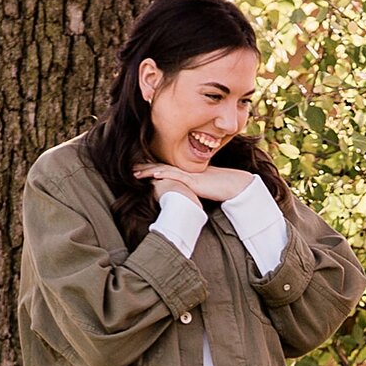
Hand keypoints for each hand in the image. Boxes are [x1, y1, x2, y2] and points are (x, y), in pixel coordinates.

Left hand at [138, 157, 257, 204]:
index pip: (165, 169)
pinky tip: (154, 175)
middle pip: (161, 168)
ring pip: (164, 171)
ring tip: (135, 173)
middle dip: (145, 168)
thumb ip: (192, 190)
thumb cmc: (220, 188)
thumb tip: (184, 197)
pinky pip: (176, 176)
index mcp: (187, 173)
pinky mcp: (193, 180)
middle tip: (131, 169)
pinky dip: (164, 175)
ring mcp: (188, 175)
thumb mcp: (203, 189)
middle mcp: (185, 172)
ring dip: (149, 171)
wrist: (234, 185)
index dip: (151, 169)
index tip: (139, 170)